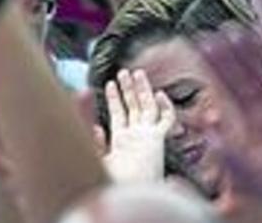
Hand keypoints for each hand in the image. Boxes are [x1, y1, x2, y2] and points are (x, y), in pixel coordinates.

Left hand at [102, 69, 174, 183]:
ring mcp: (148, 136)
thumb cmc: (112, 180)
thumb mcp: (98, 160)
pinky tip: (159, 95)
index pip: (119, 114)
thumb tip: (96, 126)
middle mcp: (136, 136)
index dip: (115, 99)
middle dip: (129, 88)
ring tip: (136, 73)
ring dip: (142, 90)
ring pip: (147, 107)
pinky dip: (165, 107)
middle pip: (134, 106)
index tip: (110, 84)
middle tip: (125, 71)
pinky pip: (165, 120)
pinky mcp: (158, 139)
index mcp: (122, 141)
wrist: (129, 190)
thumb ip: (96, 142)